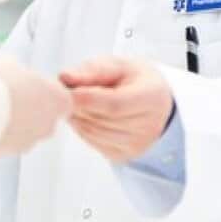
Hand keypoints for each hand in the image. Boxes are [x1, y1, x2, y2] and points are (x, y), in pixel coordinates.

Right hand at [0, 55, 71, 155]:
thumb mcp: (12, 65)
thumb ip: (22, 74)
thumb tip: (16, 75)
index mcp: (59, 100)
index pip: (62, 98)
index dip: (45, 91)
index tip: (29, 85)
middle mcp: (49, 125)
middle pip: (45, 117)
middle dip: (31, 108)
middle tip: (10, 95)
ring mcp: (30, 141)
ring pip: (27, 131)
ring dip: (15, 122)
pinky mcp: (10, 152)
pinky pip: (10, 141)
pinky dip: (1, 133)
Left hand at [59, 57, 173, 162]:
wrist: (156, 101)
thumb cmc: (135, 80)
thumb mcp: (118, 65)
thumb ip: (92, 71)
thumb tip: (65, 78)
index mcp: (152, 97)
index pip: (115, 105)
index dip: (87, 99)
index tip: (68, 90)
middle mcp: (149, 126)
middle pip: (100, 120)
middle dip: (78, 106)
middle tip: (70, 91)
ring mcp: (136, 145)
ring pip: (92, 133)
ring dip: (77, 117)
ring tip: (79, 101)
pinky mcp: (123, 156)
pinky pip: (92, 142)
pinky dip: (82, 128)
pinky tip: (88, 115)